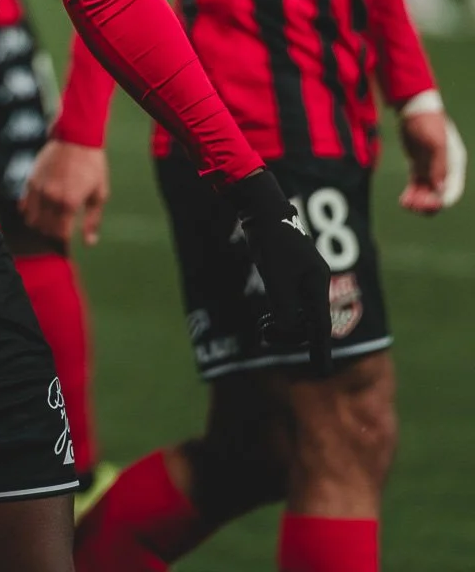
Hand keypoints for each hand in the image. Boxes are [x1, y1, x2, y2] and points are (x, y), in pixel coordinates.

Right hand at [21, 141, 109, 245]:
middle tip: (59, 230)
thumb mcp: (99, 193)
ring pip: (32, 220)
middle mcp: (51, 198)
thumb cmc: (92, 165)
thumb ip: (93, 220)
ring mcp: (39, 189)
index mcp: (69, 203)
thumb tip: (89, 242)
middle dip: (53, 233)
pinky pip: (24, 205)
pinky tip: (39, 209)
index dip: (64, 241)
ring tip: (49, 221)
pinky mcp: (31, 180)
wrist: (76, 137)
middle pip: (45, 229)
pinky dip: (30, 211)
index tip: (67, 242)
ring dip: (40, 224)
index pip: (60, 234)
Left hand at [230, 168, 332, 375]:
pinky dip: (280, 313)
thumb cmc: (271, 243)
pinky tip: (268, 318)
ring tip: (264, 327)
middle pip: (309, 322)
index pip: (321, 326)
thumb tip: (288, 332)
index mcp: (317, 283)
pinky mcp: (291, 271)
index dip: (320, 351)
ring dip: (283, 325)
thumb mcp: (276, 281)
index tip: (322, 373)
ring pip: (299, 314)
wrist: (262, 209)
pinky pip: (291, 303)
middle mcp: (315, 281)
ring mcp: (304, 276)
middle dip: (289, 334)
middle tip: (265, 333)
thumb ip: (285, 310)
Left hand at [398, 108, 448, 214]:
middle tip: (413, 205)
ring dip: (418, 202)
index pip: (452, 191)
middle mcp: (444, 169)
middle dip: (427, 204)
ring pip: (427, 194)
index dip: (441, 201)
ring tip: (405, 204)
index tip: (428, 203)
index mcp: (454, 164)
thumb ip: (439, 165)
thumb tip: (440, 189)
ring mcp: (431, 168)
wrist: (412, 106)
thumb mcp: (436, 142)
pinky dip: (411, 195)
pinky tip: (403, 201)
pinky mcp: (418, 166)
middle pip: (438, 196)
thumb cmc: (427, 121)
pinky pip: (416, 186)